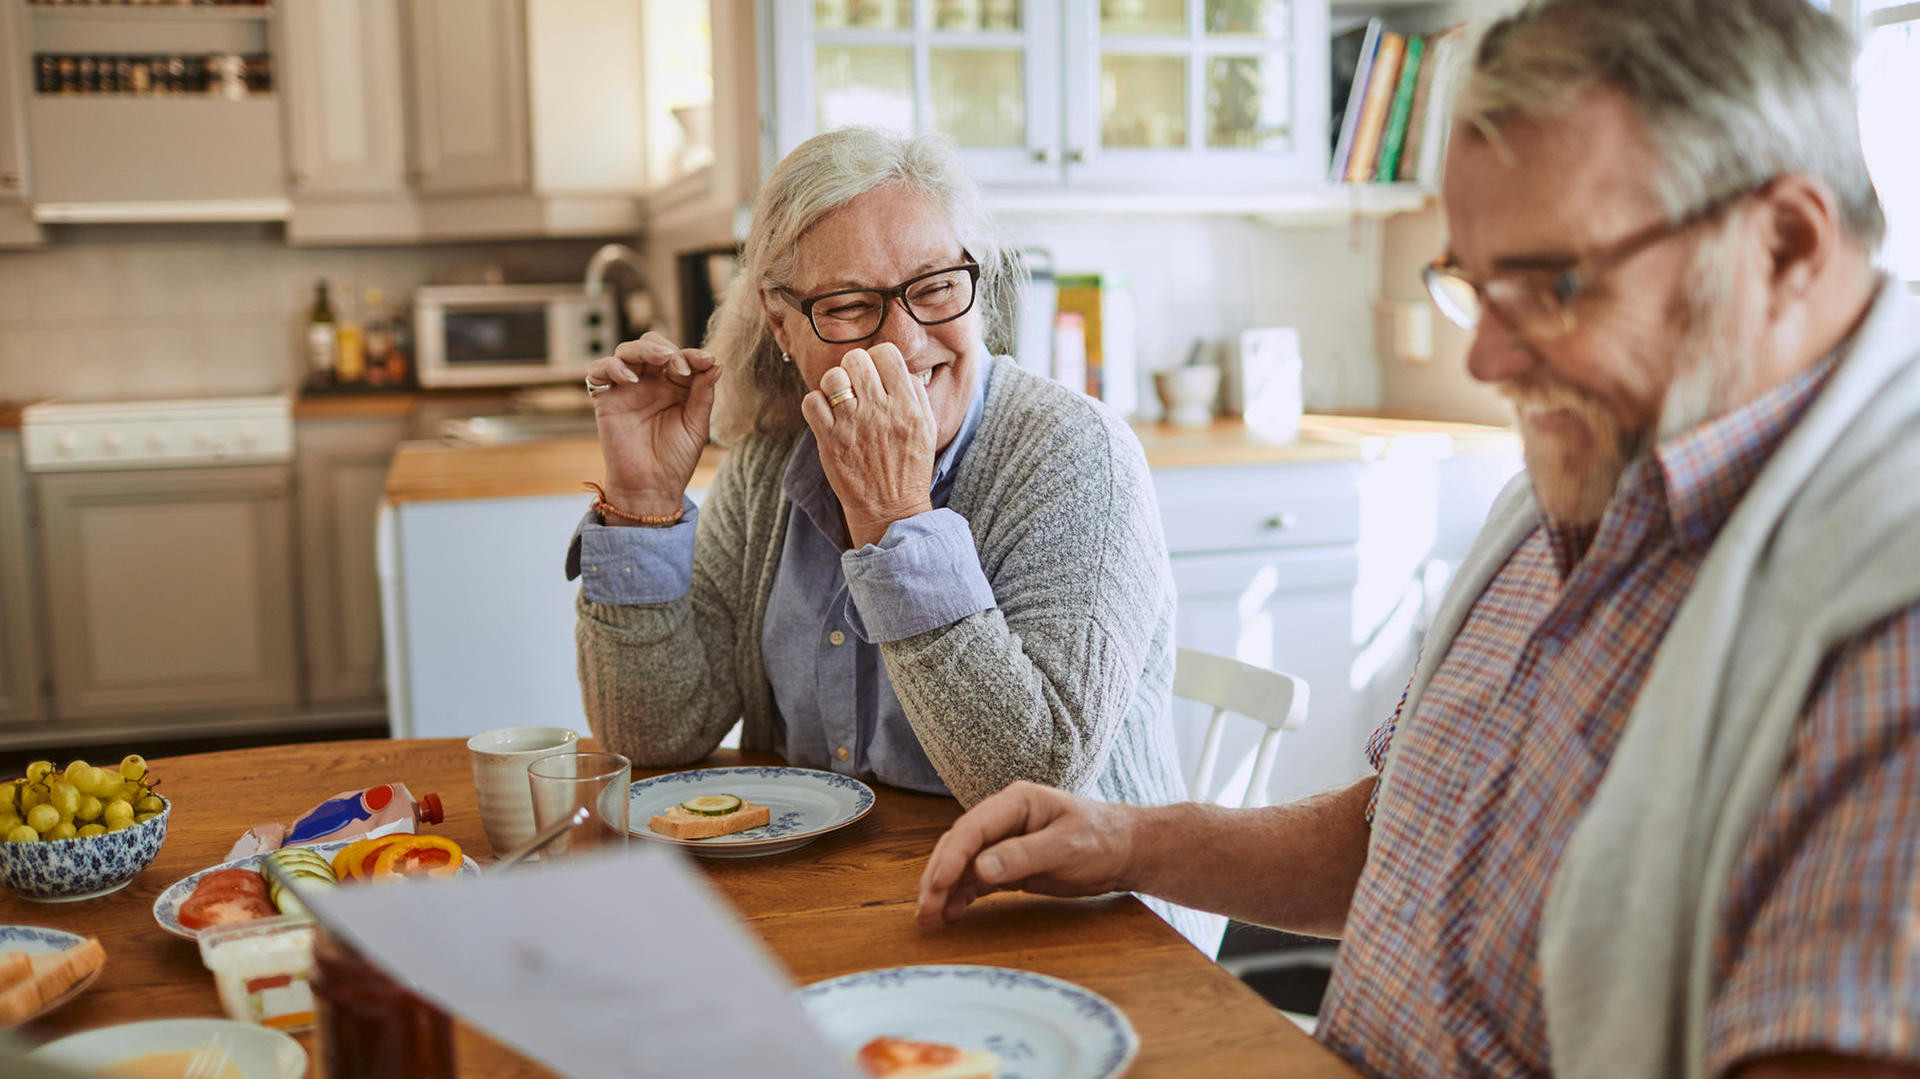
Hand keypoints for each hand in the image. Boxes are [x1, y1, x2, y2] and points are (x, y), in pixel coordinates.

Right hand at [587, 332, 721, 518]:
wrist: (651, 486)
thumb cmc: (676, 459)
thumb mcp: (697, 425)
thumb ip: (704, 393)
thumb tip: (716, 363)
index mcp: (675, 386)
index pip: (680, 357)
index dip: (693, 354)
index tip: (707, 361)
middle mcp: (650, 383)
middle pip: (651, 345)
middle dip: (667, 348)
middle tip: (681, 365)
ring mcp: (626, 388)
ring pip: (626, 351)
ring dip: (644, 350)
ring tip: (662, 361)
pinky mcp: (606, 399)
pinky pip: (598, 370)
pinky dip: (612, 366)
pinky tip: (631, 379)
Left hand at [799, 343, 935, 547]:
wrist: (890, 509)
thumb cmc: (909, 466)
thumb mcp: (927, 427)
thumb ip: (914, 392)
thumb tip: (897, 366)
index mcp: (907, 405)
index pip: (886, 353)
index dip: (877, 359)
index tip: (876, 375)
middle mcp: (880, 411)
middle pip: (856, 359)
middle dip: (854, 369)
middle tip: (857, 387)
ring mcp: (853, 425)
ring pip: (832, 377)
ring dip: (834, 386)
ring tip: (841, 402)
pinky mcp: (830, 440)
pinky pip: (811, 401)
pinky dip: (816, 404)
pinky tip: (827, 415)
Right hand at [916, 781, 1140, 927]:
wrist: (1126, 851)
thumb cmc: (1102, 840)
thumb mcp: (1066, 847)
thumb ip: (1023, 856)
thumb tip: (980, 869)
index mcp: (1016, 802)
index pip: (972, 828)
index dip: (951, 857)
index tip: (937, 885)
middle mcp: (1004, 818)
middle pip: (960, 845)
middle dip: (939, 876)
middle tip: (925, 909)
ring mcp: (1005, 841)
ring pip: (963, 864)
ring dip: (945, 889)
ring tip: (930, 916)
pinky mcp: (1009, 864)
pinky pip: (977, 879)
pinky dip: (962, 895)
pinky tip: (952, 913)